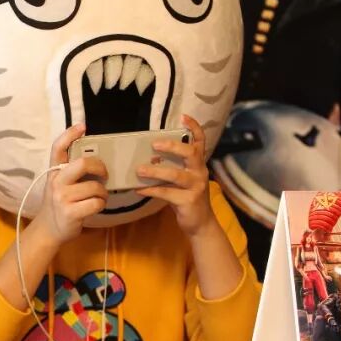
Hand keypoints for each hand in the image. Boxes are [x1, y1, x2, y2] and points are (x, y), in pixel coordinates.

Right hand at [31, 124, 107, 244]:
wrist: (49, 229)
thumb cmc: (59, 203)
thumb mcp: (59, 184)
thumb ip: (70, 171)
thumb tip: (95, 159)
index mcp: (53, 171)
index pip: (58, 148)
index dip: (70, 134)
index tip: (82, 126)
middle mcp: (56, 182)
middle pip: (82, 164)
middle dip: (99, 167)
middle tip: (104, 173)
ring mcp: (62, 198)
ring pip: (95, 187)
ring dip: (103, 192)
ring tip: (99, 196)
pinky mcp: (71, 213)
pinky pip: (96, 203)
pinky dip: (101, 204)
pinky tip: (96, 206)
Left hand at [135, 114, 214, 236]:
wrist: (200, 224)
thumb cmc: (187, 198)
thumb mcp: (182, 181)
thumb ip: (172, 168)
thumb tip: (149, 159)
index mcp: (199, 164)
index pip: (200, 142)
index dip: (194, 128)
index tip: (183, 117)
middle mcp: (200, 172)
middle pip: (190, 153)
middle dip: (172, 147)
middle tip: (154, 144)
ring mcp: (196, 187)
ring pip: (176, 175)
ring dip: (156, 171)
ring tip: (140, 170)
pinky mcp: (189, 201)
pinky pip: (167, 193)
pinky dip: (152, 190)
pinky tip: (139, 189)